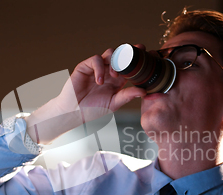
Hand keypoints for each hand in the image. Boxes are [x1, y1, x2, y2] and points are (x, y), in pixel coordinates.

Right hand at [25, 45, 146, 143]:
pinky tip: (100, 81)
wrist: (74, 114)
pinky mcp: (85, 67)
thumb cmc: (93, 110)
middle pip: (121, 55)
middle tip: (137, 53)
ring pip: (110, 54)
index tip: (148, 56)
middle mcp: (108, 71)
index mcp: (117, 80)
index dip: (138, 59)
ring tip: (115, 76)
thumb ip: (127, 96)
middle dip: (130, 53)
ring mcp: (97, 68)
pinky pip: (96, 60)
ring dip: (115, 62)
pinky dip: (100, 68)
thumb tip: (144, 91)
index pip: (130, 66)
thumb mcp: (114, 104)